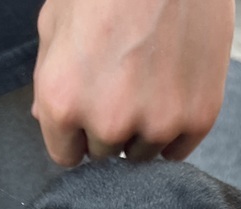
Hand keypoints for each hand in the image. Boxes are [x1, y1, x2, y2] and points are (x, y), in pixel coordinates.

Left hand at [32, 0, 234, 164]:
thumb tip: (42, 117)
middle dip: (108, 126)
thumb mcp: (56, 21)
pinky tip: (171, 93)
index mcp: (63, 102)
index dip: (76, 133)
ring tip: (148, 80)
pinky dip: (174, 130)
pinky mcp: (198, 117)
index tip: (88, 111)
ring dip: (142, 129)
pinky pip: (177, 151)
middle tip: (122, 82)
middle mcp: (108, 122)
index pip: (66, 155)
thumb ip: (48, 77)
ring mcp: (158, 123)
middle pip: (105, 154)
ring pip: (142, 154)